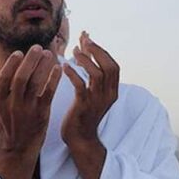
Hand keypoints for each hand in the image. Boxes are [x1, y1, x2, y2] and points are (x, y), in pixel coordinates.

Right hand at [0, 45, 60, 158]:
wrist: (19, 151)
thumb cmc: (5, 130)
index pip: (4, 78)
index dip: (12, 63)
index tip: (19, 53)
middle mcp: (12, 104)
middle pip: (21, 77)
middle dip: (30, 60)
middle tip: (37, 48)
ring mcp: (28, 109)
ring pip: (35, 82)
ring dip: (43, 66)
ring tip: (49, 54)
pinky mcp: (42, 113)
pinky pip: (48, 92)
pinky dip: (53, 79)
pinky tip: (58, 68)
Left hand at [62, 32, 118, 146]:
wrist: (80, 139)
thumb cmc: (83, 114)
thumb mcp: (92, 94)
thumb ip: (91, 75)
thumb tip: (86, 51)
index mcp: (112, 91)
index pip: (113, 66)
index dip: (101, 51)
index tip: (88, 39)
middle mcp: (108, 95)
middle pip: (109, 66)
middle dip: (97, 51)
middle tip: (83, 40)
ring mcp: (97, 101)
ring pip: (97, 74)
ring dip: (85, 60)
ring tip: (73, 51)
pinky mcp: (84, 106)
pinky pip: (81, 86)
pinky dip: (73, 73)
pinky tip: (64, 66)